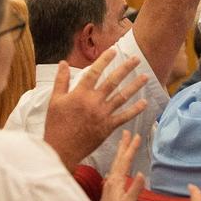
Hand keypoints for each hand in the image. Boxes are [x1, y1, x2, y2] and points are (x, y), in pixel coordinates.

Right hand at [43, 49, 149, 169]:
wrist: (61, 150)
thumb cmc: (55, 125)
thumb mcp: (54, 100)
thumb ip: (61, 80)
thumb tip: (63, 62)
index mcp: (80, 93)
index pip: (94, 71)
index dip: (104, 60)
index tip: (114, 50)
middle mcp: (94, 101)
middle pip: (113, 81)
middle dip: (126, 68)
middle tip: (137, 59)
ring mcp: (102, 114)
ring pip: (122, 97)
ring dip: (135, 86)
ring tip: (145, 76)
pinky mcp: (108, 127)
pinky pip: (124, 116)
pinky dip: (135, 110)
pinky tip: (144, 102)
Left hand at [97, 131, 144, 200]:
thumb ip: (135, 189)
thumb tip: (141, 173)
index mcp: (116, 181)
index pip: (125, 161)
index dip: (131, 148)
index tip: (137, 136)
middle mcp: (111, 180)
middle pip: (118, 158)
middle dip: (123, 144)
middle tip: (126, 132)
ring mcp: (109, 184)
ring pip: (116, 163)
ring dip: (120, 151)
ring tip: (123, 142)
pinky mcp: (109, 189)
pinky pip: (115, 169)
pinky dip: (118, 161)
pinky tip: (119, 163)